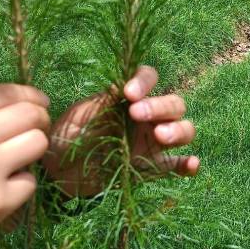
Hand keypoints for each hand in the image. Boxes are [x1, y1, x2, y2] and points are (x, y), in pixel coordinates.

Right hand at [0, 83, 50, 248]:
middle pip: (31, 114)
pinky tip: (0, 192)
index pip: (6, 92)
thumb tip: (31, 103)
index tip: (41, 104)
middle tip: (32, 136)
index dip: (32, 97)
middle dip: (39, 123)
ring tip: (13, 164)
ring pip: (38, 143)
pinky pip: (31, 181)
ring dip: (32, 153)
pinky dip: (21, 187)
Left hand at [42, 66, 198, 196]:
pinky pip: (176, 164)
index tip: (128, 93)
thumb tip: (120, 86)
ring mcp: (152, 142)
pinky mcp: (152, 167)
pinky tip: (191, 164)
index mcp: (128, 97)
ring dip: (178, 129)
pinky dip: (188, 164)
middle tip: (137, 115)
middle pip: (173, 104)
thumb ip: (102, 103)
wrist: (58, 171)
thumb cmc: (67, 135)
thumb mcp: (80, 115)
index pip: (150, 78)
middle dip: (160, 106)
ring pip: (184, 129)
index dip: (145, 82)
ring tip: (160, 136)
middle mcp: (147, 116)